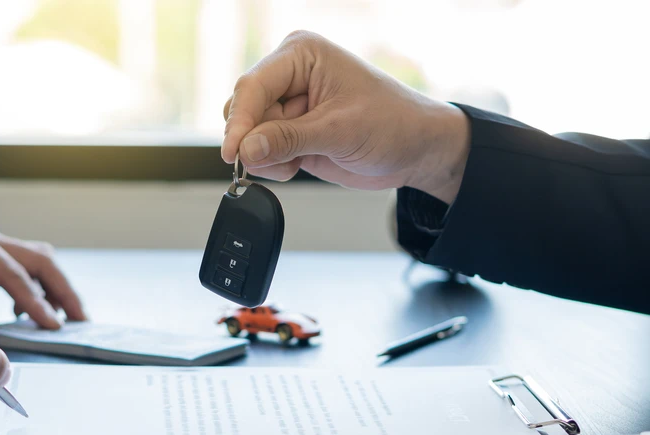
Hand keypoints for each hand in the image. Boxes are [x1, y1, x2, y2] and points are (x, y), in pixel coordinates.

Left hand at [0, 220, 85, 329]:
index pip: (13, 272)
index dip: (36, 301)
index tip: (53, 327)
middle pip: (39, 258)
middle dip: (61, 290)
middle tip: (79, 320)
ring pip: (39, 260)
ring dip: (58, 288)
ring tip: (72, 318)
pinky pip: (29, 268)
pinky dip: (40, 289)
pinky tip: (36, 315)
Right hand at [222, 31, 471, 203]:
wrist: (415, 149)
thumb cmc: (393, 124)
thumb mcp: (340, 131)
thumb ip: (289, 139)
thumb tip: (247, 148)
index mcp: (302, 55)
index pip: (253, 86)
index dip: (240, 122)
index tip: (234, 153)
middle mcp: (289, 75)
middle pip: (243, 110)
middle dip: (256, 141)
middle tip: (284, 159)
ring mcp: (287, 105)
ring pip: (248, 135)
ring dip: (266, 156)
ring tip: (300, 160)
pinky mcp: (288, 131)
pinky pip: (259, 151)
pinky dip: (273, 165)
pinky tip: (300, 163)